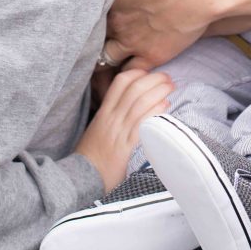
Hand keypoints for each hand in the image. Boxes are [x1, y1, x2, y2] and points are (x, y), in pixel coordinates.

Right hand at [75, 68, 172, 190]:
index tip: (148, 72)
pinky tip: (165, 106)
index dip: (136, 73)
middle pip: (134, 89)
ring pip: (140, 103)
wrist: (80, 177)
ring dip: (158, 91)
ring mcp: (118, 130)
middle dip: (153, 79)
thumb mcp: (97, 129)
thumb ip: (110, 117)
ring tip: (170, 87)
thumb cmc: (90, 155)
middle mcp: (111, 118)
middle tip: (167, 77)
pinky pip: (142, 124)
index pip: (119, 83)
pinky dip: (155, 111)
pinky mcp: (125, 146)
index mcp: (104, 112)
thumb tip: (128, 107)